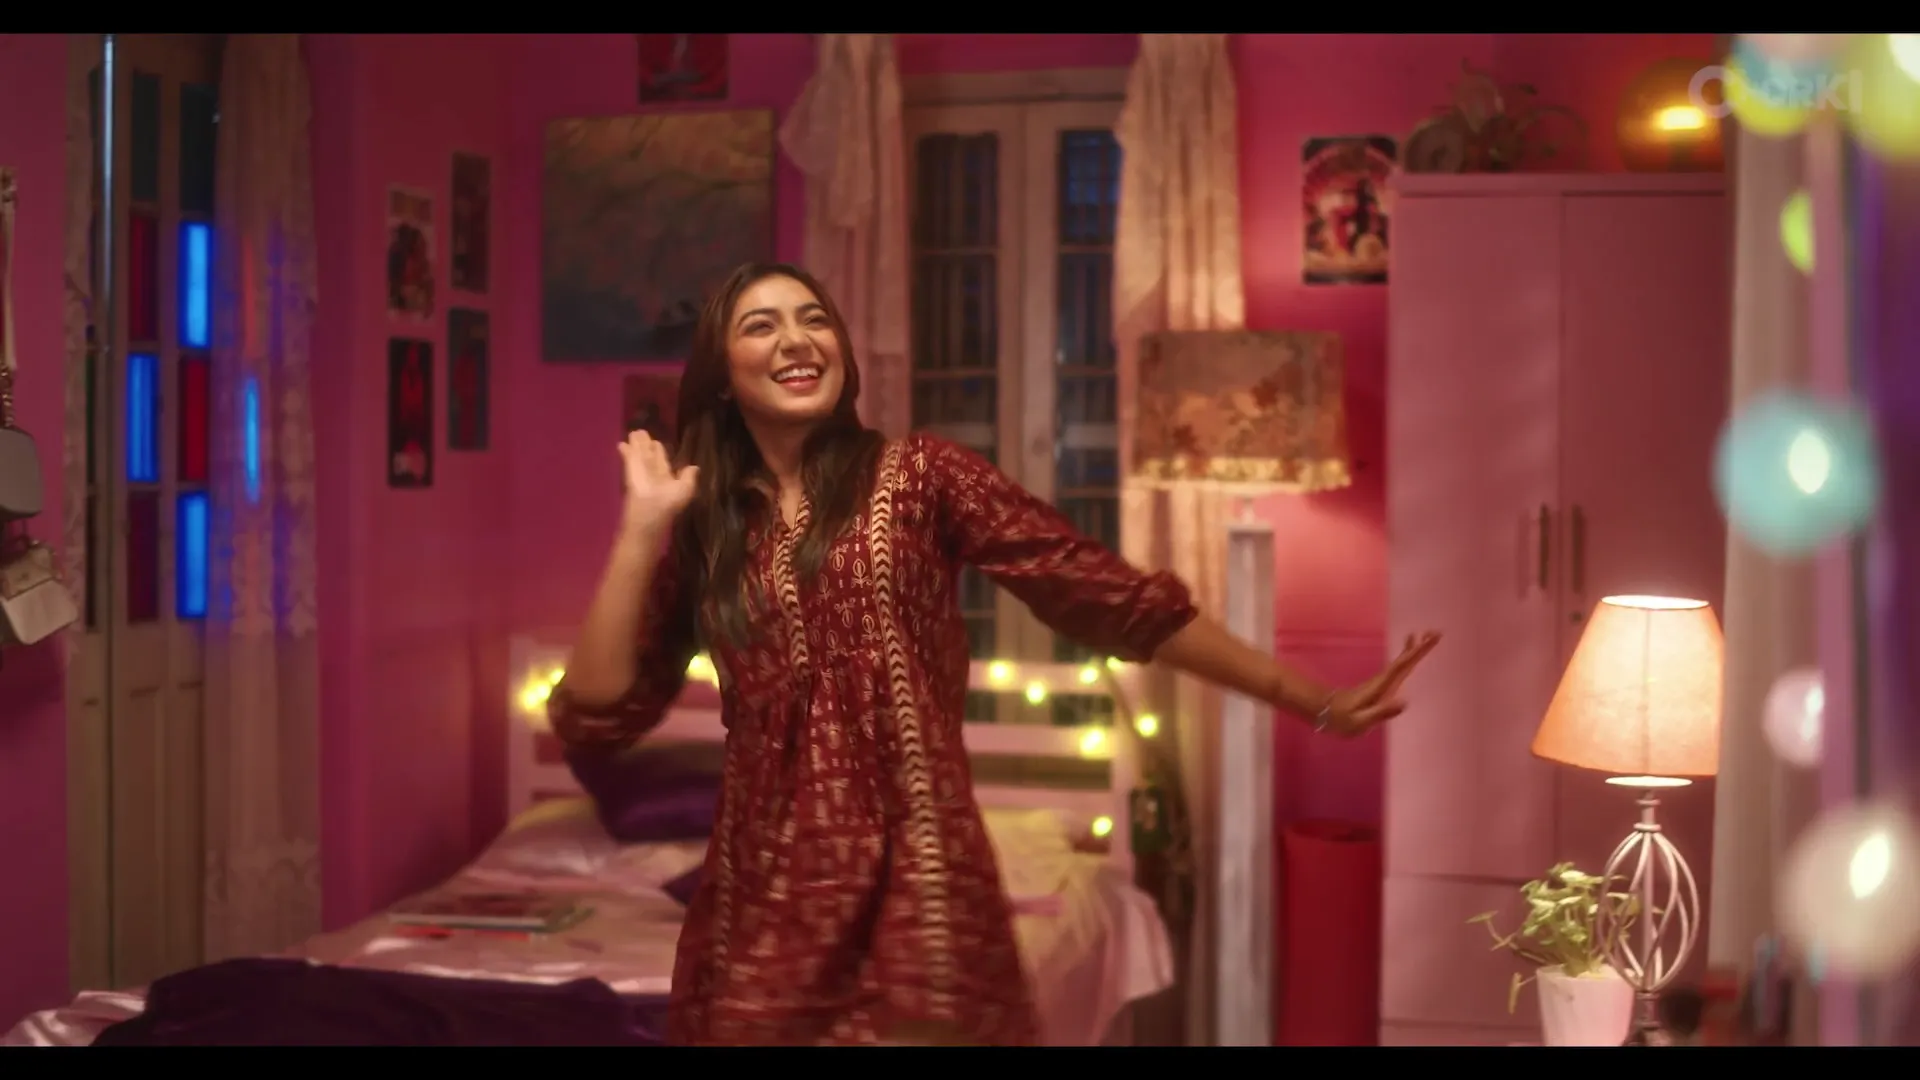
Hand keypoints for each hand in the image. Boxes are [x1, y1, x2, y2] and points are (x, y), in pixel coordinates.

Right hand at [617, 430, 697, 537]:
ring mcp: (640, 471)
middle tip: (641, 432)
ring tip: (633, 432)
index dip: (659, 452)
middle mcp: (652, 473)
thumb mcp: (685, 490)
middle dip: (645, 445)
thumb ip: (689, 478)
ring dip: (636, 444)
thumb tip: (695, 467)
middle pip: (648, 455)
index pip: (661, 461)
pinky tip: (622, 443)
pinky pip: (629, 457)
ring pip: (638, 454)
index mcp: (665, 478)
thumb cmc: (669, 503)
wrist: (649, 512)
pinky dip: (627, 450)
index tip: (656, 442)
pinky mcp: (630, 470)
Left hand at [1316, 631, 1440, 736]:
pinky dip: (1407, 659)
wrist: (1325, 713)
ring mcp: (1381, 682)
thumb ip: (1382, 712)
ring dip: (1415, 649)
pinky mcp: (1380, 685)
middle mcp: (1382, 681)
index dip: (1414, 653)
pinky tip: (1410, 655)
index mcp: (1380, 687)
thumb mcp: (1361, 721)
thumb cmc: (1342, 720)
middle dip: (1419, 647)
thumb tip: (1405, 702)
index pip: (1401, 667)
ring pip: (1402, 662)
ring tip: (1428, 636)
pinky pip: (1398, 668)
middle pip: (1404, 660)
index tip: (1427, 639)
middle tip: (1435, 632)